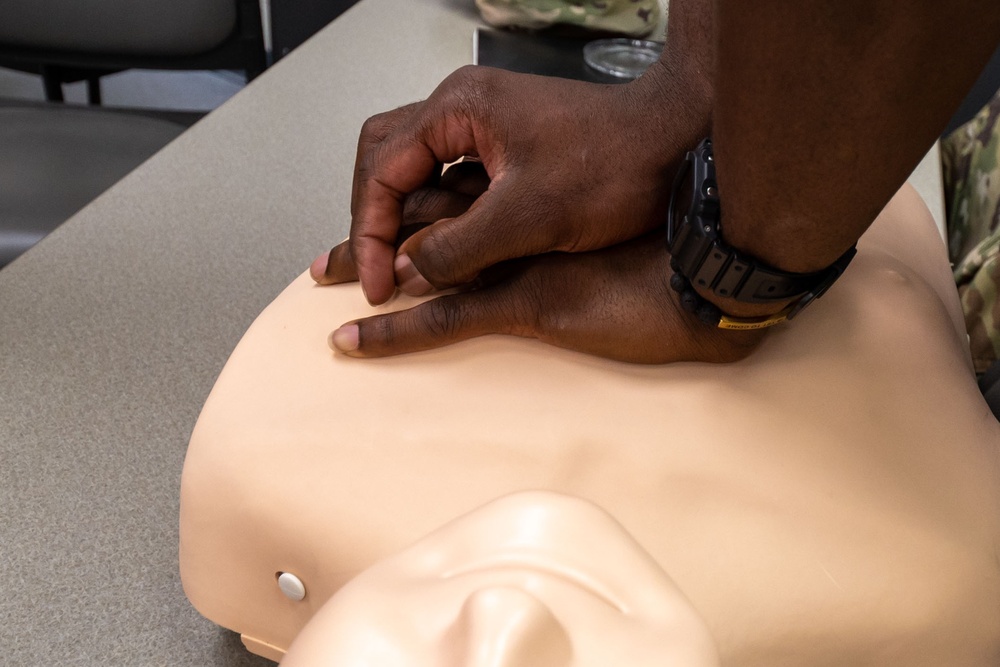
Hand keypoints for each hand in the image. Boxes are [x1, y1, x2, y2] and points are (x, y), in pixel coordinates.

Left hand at [317, 231, 762, 364]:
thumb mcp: (608, 244)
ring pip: (424, 265)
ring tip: (322, 280)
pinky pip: (445, 319)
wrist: (705, 280)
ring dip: (369, 272)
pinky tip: (354, 340)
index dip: (410, 209)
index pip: (454, 200)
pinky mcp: (526, 304)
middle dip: (372, 235)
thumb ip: (565, 236)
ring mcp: (517, 266)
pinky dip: (394, 331)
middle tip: (328, 254)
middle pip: (424, 223)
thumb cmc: (668, 259)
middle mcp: (517, 230)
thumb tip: (543, 243)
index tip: (381, 219)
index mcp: (533, 209)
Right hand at [330, 63, 708, 304]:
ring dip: (401, 214)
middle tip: (373, 267)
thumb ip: (459, 249)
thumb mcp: (528, 217)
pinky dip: (434, 213)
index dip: (371, 233)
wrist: (675, 146)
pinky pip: (449, 176)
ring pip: (415, 167)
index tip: (376, 281)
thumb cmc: (617, 163)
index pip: (383, 171)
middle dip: (374, 216)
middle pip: (385, 157)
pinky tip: (439, 246)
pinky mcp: (506, 146)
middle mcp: (464, 107)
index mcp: (459, 108)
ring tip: (395, 261)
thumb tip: (409, 275)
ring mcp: (485, 124)